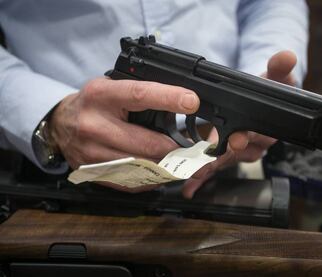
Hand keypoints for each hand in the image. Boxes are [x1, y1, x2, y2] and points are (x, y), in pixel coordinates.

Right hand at [49, 78, 198, 169]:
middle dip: (175, 148)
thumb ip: (139, 96)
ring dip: (166, 166)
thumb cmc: (94, 104)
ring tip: (182, 162)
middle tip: (194, 150)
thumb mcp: (112, 88)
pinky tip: (161, 173)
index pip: (139, 95)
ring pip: (142, 165)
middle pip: (146, 142)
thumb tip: (181, 104)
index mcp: (101, 95)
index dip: (168, 98)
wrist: (59, 125)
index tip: (191, 102)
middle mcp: (94, 125)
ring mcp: (92, 153)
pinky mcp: (93, 173)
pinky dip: (152, 179)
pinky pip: (131, 182)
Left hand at [182, 50, 297, 197]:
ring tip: (196, 171)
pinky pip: (214, 169)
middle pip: (243, 152)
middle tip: (208, 155)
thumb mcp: (273, 77)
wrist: (257, 101)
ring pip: (227, 162)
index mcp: (268, 127)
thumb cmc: (265, 91)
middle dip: (228, 154)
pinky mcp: (223, 155)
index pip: (261, 135)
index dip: (250, 136)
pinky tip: (189, 189)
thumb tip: (287, 56)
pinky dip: (201, 179)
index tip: (239, 137)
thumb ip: (279, 68)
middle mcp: (255, 143)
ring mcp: (238, 151)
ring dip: (211, 167)